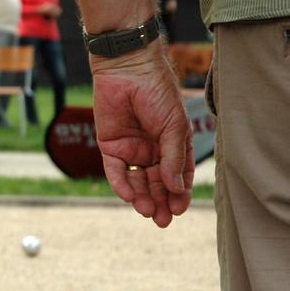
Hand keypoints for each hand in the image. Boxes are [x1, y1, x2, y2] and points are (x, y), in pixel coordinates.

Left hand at [90, 41, 193, 227]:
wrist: (128, 71)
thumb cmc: (158, 93)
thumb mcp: (174, 127)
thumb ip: (172, 158)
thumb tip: (175, 188)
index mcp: (172, 144)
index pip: (177, 176)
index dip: (179, 193)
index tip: (181, 209)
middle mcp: (152, 149)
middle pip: (156, 183)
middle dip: (160, 202)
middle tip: (163, 220)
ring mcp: (131, 149)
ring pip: (136, 181)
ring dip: (142, 198)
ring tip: (148, 211)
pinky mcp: (109, 145)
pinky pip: (115, 171)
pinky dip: (121, 184)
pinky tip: (129, 197)